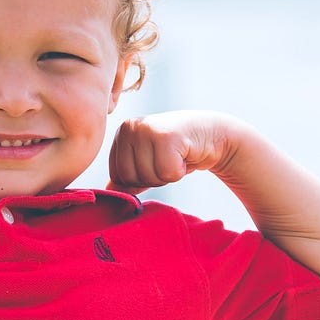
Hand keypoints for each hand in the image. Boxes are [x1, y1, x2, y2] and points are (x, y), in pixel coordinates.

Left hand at [105, 110, 237, 194]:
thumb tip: (106, 192)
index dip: (140, 179)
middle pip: (131, 178)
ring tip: (177, 156)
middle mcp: (130, 127)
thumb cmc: (177, 151)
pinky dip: (180, 171)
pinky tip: (185, 155)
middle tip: (169, 159)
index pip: (117, 176)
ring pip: (149, 177)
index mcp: (122, 133)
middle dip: (154, 178)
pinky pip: (167, 173)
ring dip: (168, 174)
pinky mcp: (166, 136)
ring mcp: (147, 130)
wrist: (212, 135)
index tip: (156, 162)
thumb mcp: (147, 162)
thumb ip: (127, 176)